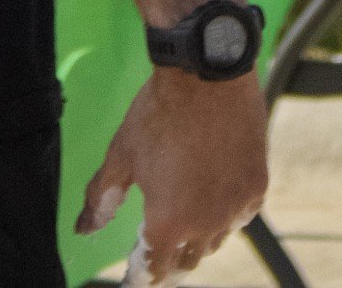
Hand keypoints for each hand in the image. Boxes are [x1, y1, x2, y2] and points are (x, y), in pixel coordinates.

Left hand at [76, 70, 267, 285]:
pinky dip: (225, 214)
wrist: (208, 73)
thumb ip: (101, 198)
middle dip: (168, 258)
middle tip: (156, 244)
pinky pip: (239, 216)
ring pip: (215, 240)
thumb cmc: (159, 113)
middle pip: (186, 261)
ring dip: (197, 236)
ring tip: (184, 215)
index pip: (154, 270)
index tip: (134, 275)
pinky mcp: (257, 187)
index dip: (141, 275)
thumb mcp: (121, 155)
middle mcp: (205, 224)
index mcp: (167, 223)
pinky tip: (213, 196)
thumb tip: (84, 229)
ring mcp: (235, 208)